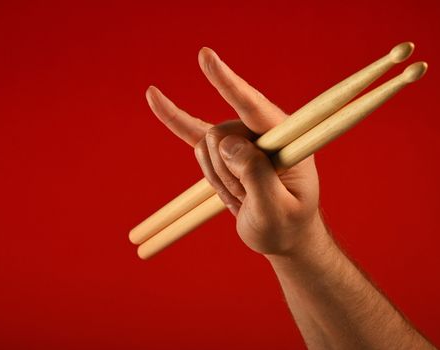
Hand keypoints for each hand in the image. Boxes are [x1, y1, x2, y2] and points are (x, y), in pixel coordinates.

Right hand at [145, 47, 323, 255]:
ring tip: (241, 197)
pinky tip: (153, 97)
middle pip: (220, 136)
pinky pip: (191, 133)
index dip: (228, 83)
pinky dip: (173, 118)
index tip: (205, 57)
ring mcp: (240, 138)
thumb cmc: (286, 224)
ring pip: (204, 146)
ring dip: (216, 179)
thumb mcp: (277, 210)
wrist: (281, 234)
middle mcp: (262, 130)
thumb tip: (228, 142)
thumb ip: (257, 176)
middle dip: (225, 174)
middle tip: (247, 199)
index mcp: (286, 140)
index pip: (254, 107)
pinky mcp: (222, 150)